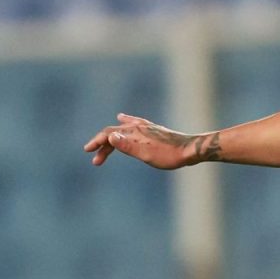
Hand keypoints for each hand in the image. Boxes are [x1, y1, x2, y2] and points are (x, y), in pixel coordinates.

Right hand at [84, 113, 207, 169]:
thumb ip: (128, 145)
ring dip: (113, 137)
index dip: (97, 142)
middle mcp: (139, 127)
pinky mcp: (154, 130)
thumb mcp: (146, 154)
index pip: (109, 134)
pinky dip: (126, 122)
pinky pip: (135, 123)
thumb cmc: (169, 155)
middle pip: (115, 133)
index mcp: (135, 133)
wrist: (191, 150)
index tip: (88, 151)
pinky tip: (124, 118)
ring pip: (124, 129)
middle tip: (96, 160)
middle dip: (103, 145)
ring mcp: (147, 128)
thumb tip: (111, 136)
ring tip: (105, 141)